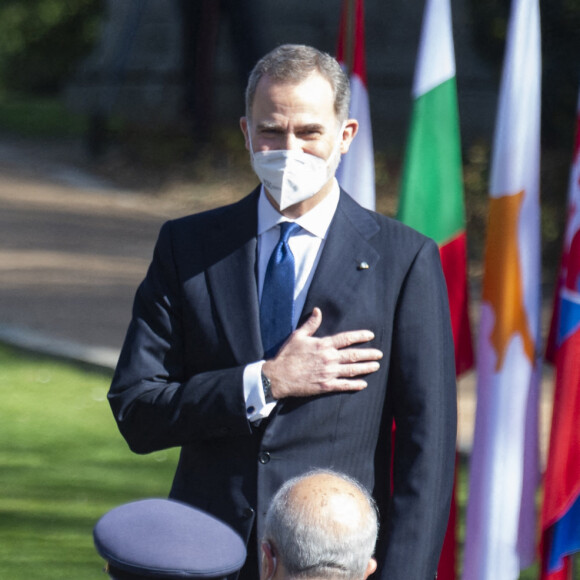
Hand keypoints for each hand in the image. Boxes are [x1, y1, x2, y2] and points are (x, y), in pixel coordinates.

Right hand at [262, 307, 382, 398]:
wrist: (278, 376)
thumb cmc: (287, 355)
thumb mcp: (298, 336)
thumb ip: (310, 324)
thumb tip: (317, 311)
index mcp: (323, 345)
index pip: (346, 339)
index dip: (360, 336)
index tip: (370, 335)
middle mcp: (329, 358)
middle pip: (353, 355)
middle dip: (368, 354)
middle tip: (379, 354)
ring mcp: (328, 373)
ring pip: (352, 370)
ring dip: (365, 368)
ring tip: (376, 366)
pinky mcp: (325, 386)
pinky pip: (344, 385)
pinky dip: (355, 385)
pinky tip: (363, 384)